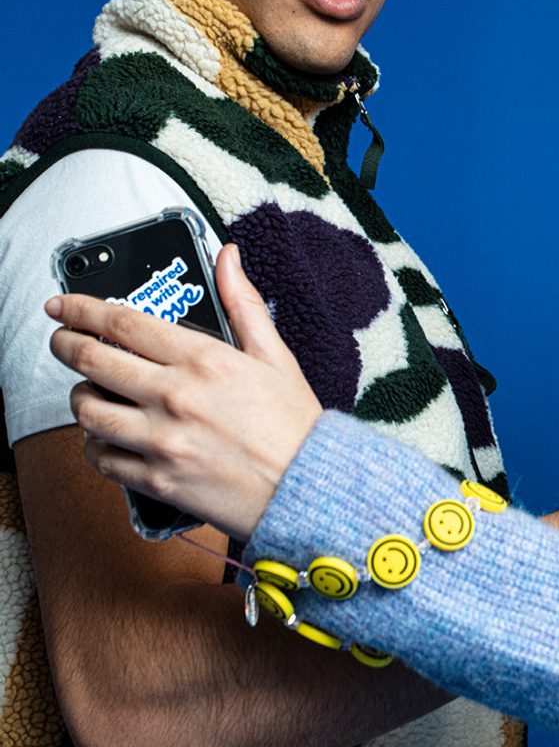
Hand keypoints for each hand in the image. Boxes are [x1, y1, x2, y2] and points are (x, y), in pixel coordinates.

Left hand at [46, 245, 321, 540]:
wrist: (309, 489)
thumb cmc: (295, 426)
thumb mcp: (275, 355)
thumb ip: (243, 303)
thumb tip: (227, 257)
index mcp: (202, 359)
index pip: (123, 322)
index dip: (81, 308)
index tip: (61, 304)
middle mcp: (175, 396)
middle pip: (92, 360)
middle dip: (65, 345)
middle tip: (60, 341)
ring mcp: (162, 441)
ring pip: (88, 411)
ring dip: (80, 398)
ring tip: (89, 393)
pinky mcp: (158, 480)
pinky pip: (102, 460)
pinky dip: (95, 446)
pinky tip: (106, 439)